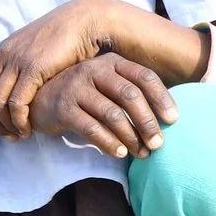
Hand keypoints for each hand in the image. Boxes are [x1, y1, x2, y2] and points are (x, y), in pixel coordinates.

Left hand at [0, 1, 108, 138]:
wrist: (82, 21)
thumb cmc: (61, 38)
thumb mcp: (30, 49)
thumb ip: (16, 65)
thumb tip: (12, 85)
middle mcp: (2, 56)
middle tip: (4, 136)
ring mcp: (16, 62)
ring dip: (4, 125)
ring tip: (18, 136)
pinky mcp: (33, 70)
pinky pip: (16, 103)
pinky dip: (18, 122)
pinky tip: (27, 129)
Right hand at [29, 54, 178, 158]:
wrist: (41, 98)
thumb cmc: (84, 95)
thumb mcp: (107, 86)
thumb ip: (131, 94)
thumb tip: (167, 119)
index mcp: (112, 62)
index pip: (144, 77)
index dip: (161, 98)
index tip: (174, 120)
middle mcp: (95, 70)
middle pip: (130, 95)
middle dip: (148, 122)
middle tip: (159, 144)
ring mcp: (77, 87)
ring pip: (112, 114)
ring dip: (130, 137)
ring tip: (141, 153)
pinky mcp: (63, 107)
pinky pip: (91, 128)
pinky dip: (108, 142)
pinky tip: (119, 153)